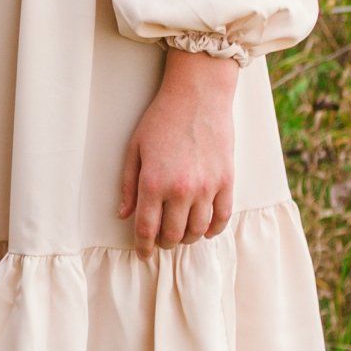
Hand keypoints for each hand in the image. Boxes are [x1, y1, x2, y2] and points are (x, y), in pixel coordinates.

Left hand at [119, 49, 237, 250]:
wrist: (197, 96)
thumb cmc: (161, 119)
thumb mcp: (134, 148)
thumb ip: (127, 185)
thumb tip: (124, 215)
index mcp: (153, 182)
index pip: (147, 229)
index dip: (143, 247)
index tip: (142, 254)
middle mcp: (181, 190)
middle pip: (173, 234)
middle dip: (164, 243)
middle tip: (160, 241)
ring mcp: (207, 187)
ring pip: (198, 230)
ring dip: (187, 238)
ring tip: (180, 235)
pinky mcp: (227, 181)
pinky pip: (222, 217)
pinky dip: (214, 230)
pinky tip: (205, 230)